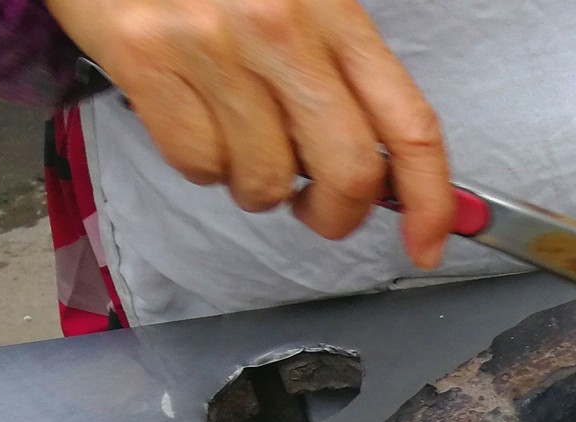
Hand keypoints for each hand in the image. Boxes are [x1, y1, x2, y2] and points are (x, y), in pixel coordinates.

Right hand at [43, 0, 451, 267]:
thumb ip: (343, 72)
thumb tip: (380, 171)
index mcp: (332, 11)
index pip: (409, 124)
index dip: (430, 199)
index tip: (427, 244)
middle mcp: (279, 28)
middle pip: (348, 171)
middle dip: (337, 214)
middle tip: (317, 208)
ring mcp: (210, 45)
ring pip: (265, 180)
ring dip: (257, 184)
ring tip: (237, 134)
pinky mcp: (145, 59)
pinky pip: (197, 164)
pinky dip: (200, 162)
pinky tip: (192, 113)